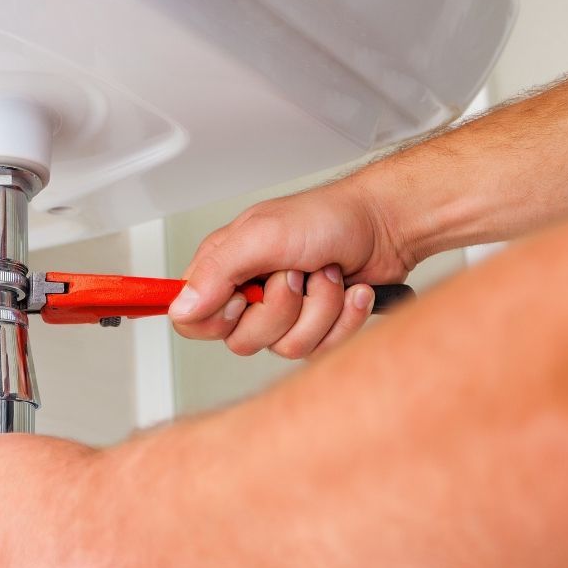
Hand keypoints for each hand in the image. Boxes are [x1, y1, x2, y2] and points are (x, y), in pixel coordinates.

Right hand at [170, 176, 411, 357]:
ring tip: (327, 276)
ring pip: (286, 348)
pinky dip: (343, 318)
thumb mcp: (263, 235)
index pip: (191, 320)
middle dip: (281, 310)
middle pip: (242, 341)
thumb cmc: (328, 218)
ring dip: (319, 310)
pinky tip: (350, 291)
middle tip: (295, 274)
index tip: (243, 297)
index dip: (216, 319)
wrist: (386, 226)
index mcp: (224, 268)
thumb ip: (216, 271)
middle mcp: (249, 293)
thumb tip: (182, 306)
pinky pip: (320, 349)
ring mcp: (283, 314)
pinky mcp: (315, 327)